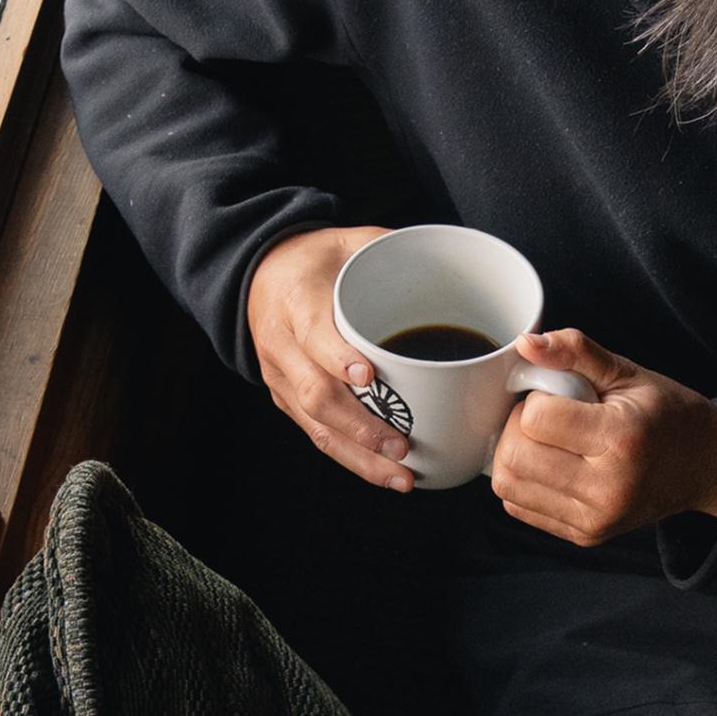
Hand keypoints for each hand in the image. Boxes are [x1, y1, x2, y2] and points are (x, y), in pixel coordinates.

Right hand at [246, 225, 416, 490]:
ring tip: (401, 477)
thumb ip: (394, 250)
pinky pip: (317, 434)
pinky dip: (352, 458)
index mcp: (297, 299)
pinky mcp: (287, 399)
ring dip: (360, 456)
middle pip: (316, 395)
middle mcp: (283, 344)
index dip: (338, 358)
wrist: (259, 275)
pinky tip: (384, 473)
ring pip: (316, 426)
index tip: (370, 376)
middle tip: (401, 446)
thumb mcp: (350, 239)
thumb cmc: (316, 259)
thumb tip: (457, 263)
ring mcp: (282, 377)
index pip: (313, 334)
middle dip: (360, 427)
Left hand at [489, 328, 716, 545]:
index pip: (534, 419)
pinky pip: (519, 507)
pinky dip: (523, 481)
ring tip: (546, 440)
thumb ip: (575, 351)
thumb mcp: (627, 372)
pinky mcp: (585, 536)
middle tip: (544, 416)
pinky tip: (550, 464)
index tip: (555, 395)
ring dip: (513, 455)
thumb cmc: (665, 413)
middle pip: (513, 457)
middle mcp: (608, 488)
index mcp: (621, 438)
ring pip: (508, 485)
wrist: (704, 467)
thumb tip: (524, 344)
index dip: (534, 399)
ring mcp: (596, 519)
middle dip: (515, 428)